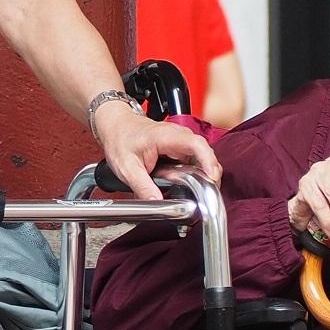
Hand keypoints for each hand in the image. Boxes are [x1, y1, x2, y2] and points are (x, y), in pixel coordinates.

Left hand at [94, 100, 222, 200]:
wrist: (116, 127)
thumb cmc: (120, 140)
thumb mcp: (126, 167)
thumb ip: (142, 186)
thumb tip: (156, 203)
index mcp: (167, 136)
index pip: (196, 145)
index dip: (208, 162)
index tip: (212, 178)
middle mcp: (179, 136)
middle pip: (205, 154)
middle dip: (208, 175)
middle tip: (205, 196)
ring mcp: (182, 142)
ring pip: (202, 160)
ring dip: (202, 177)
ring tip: (196, 193)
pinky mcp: (181, 149)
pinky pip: (195, 162)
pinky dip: (195, 175)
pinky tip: (188, 186)